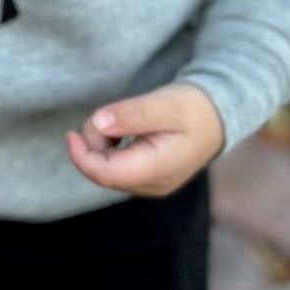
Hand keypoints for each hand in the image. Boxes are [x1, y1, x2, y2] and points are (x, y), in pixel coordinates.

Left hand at [65, 81, 224, 196]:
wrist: (218, 116)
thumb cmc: (194, 108)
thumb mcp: (166, 104)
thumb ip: (133, 114)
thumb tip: (99, 124)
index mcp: (157, 170)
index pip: (106, 173)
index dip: (82, 156)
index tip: (71, 134)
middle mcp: (152, 185)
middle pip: (104, 171)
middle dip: (95, 143)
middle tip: (111, 115)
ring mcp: (149, 184)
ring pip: (108, 170)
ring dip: (103, 144)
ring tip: (125, 121)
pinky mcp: (146, 178)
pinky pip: (116, 167)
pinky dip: (111, 148)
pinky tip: (125, 132)